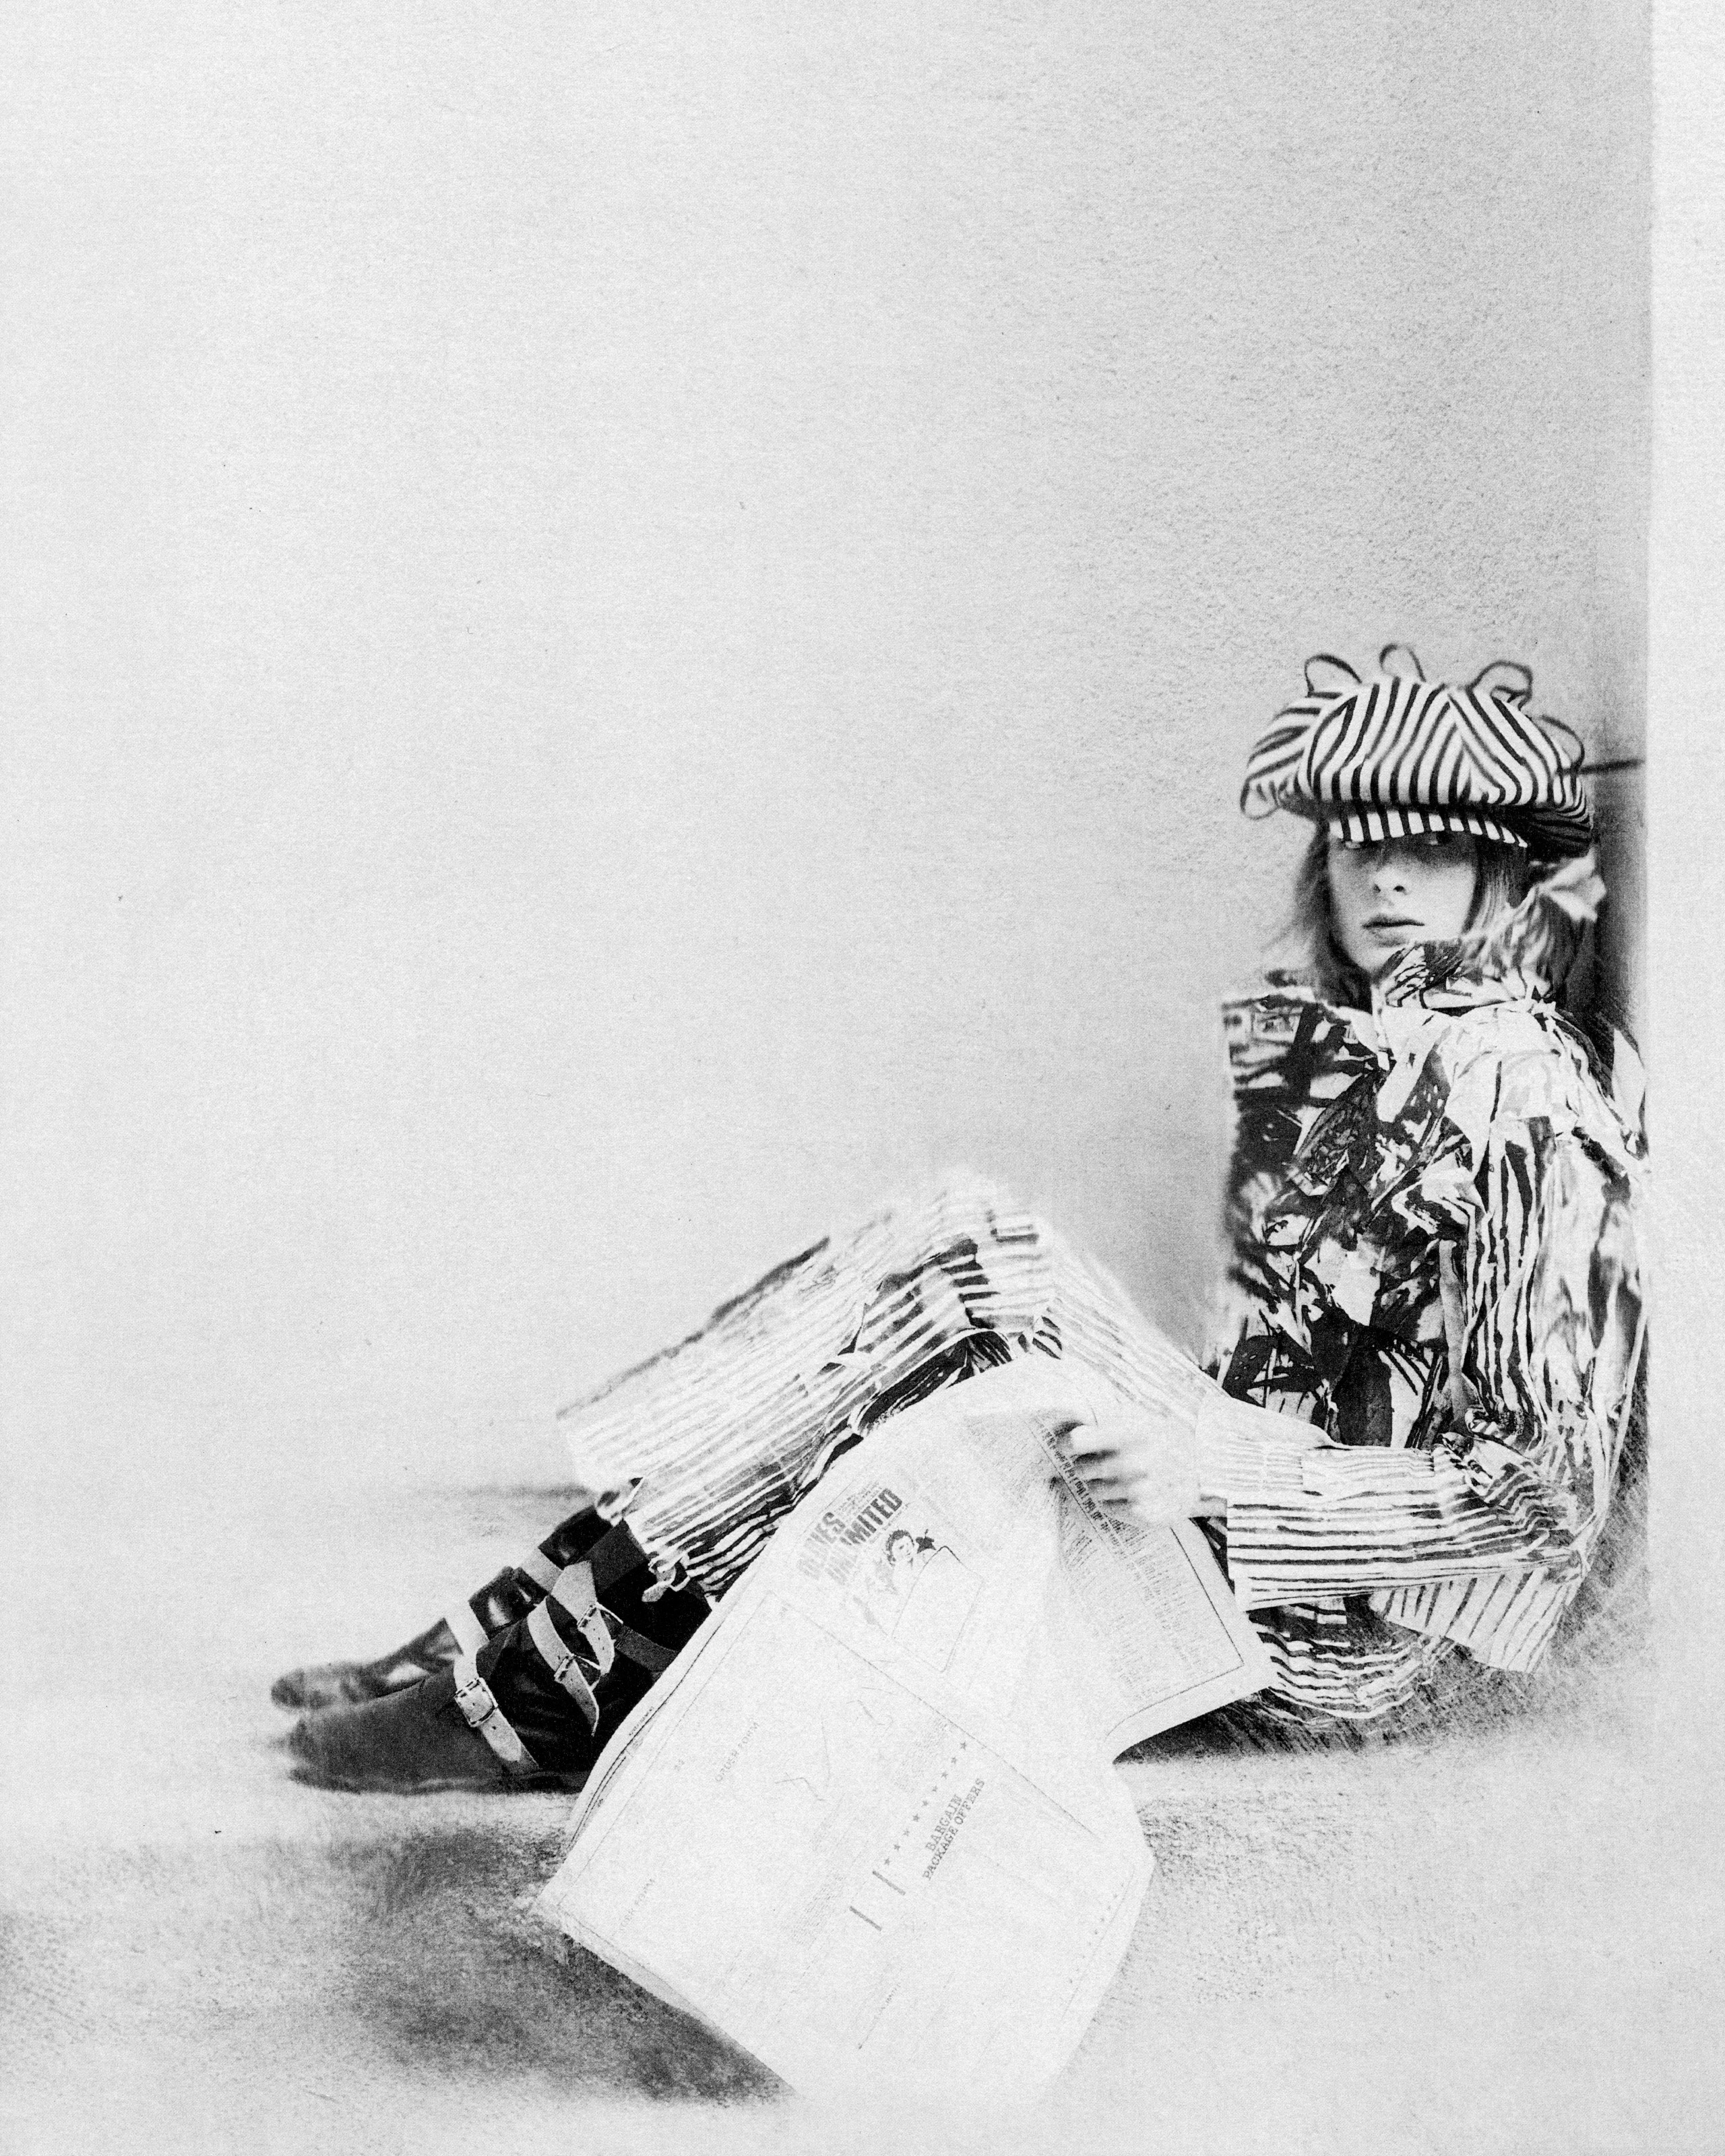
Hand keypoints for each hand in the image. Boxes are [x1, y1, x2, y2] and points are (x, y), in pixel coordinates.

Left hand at [1051, 1400, 1215, 1525]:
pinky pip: (1109, 1509)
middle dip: (1085, 1465)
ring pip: (1093, 1492)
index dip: (1067, 1443)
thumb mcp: (1140, 1416)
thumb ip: (1106, 1415)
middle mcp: (1134, 1464)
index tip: (1067, 1445)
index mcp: (1130, 1434)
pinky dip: (1113, 1502)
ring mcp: (1139, 1493)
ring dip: (1098, 1484)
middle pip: (1080, 1469)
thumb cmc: (1165, 1438)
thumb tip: (1069, 1416)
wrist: (1206, 1471)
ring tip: (1117, 1476)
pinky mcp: (1145, 1515)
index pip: (1077, 1441)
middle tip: (1098, 1461)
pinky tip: (1128, 1492)